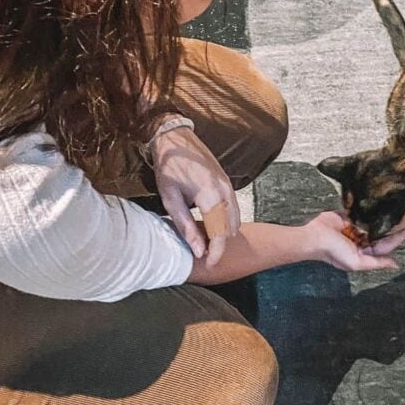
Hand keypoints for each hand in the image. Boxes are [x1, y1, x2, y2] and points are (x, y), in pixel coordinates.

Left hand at [151, 125, 239, 267]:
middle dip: (220, 244)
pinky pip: (233, 207)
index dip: (217, 252)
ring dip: (224, 233)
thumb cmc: (168, 167)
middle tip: (203, 254)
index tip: (209, 265)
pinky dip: (225, 220)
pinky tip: (210, 225)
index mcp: (210, 195)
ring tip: (205, 242)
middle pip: (231, 228)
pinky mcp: (227, 181)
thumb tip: (198, 250)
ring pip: (235, 218)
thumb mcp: (170, 198)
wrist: (175, 138)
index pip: (221, 233)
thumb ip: (185, 226)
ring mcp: (228, 185)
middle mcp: (225, 190)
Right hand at [305, 208, 404, 271]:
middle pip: (385, 230)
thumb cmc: (333, 252)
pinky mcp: (350, 215)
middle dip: (398, 223)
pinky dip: (373, 207)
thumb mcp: (356, 262)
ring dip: (387, 213)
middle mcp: (364, 239)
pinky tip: (384, 200)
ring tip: (402, 205)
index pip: (389, 242)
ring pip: (376, 219)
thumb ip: (376, 262)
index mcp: (367, 251)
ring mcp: (357, 226)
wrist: (314, 236)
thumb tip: (395, 265)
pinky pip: (364, 211)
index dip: (402, 233)